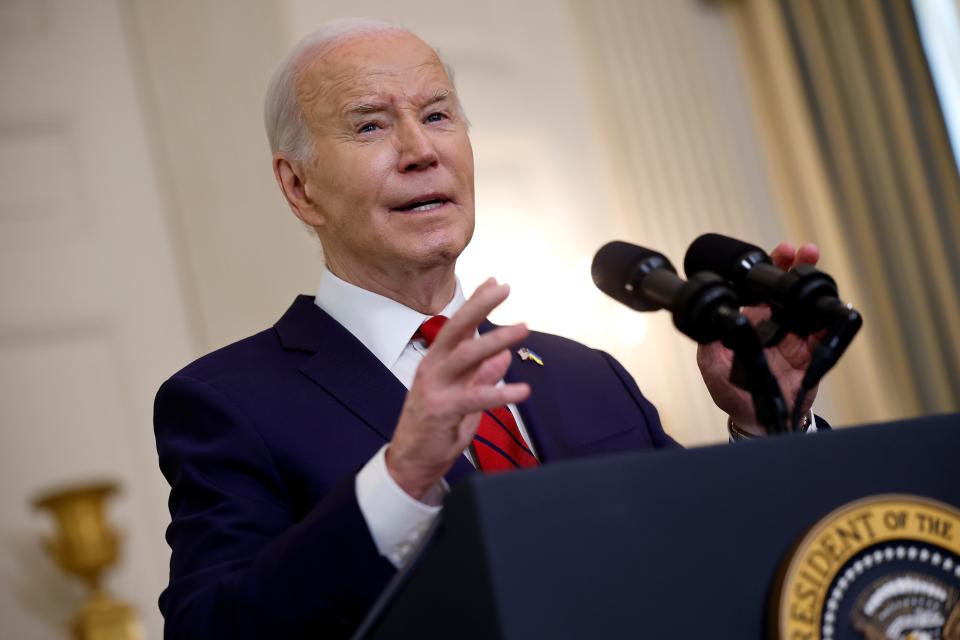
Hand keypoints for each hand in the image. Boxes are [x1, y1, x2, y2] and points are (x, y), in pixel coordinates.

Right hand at [386, 279, 530, 498]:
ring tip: (522, 328)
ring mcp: (435, 388)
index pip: (458, 325)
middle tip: (504, 288)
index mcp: (437, 361)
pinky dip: (500, 392)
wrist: (411, 463)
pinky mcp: (442, 410)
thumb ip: (481, 376)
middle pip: (457, 329)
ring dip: (495, 340)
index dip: (475, 302)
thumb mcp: (463, 396)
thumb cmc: (436, 427)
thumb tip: (505, 356)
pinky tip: (522, 390)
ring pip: (466, 355)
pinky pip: (475, 397)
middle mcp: (433, 368)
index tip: (494, 281)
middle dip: (480, 306)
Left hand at [696, 242, 821, 435]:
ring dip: (814, 288)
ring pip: (806, 307)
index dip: (768, 271)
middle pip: (786, 291)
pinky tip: (832, 308)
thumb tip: (710, 323)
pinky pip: (823, 335)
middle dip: (795, 268)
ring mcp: (793, 338)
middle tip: (803, 251)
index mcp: (749, 322)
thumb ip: (711, 345)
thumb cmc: (732, 392)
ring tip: (817, 268)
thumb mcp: (713, 367)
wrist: (756, 419)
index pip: (759, 290)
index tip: (776, 255)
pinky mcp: (810, 353)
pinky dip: (829, 322)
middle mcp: (773, 325)